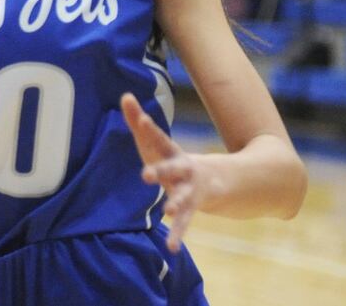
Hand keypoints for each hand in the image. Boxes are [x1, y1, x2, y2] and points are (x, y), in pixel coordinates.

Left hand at [122, 93, 202, 252]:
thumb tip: (125, 95)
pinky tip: (171, 248)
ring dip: (175, 203)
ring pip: (182, 196)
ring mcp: (190, 188)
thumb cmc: (175, 158)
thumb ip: (139, 122)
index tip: (140, 118)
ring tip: (168, 210)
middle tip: (146, 174)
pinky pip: (185, 223)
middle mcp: (183, 168)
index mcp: (172, 151)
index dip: (149, 128)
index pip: (159, 138)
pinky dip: (177, 235)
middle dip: (160, 171)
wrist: (221, 179)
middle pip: (171, 168)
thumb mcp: (158, 143)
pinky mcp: (193, 207)